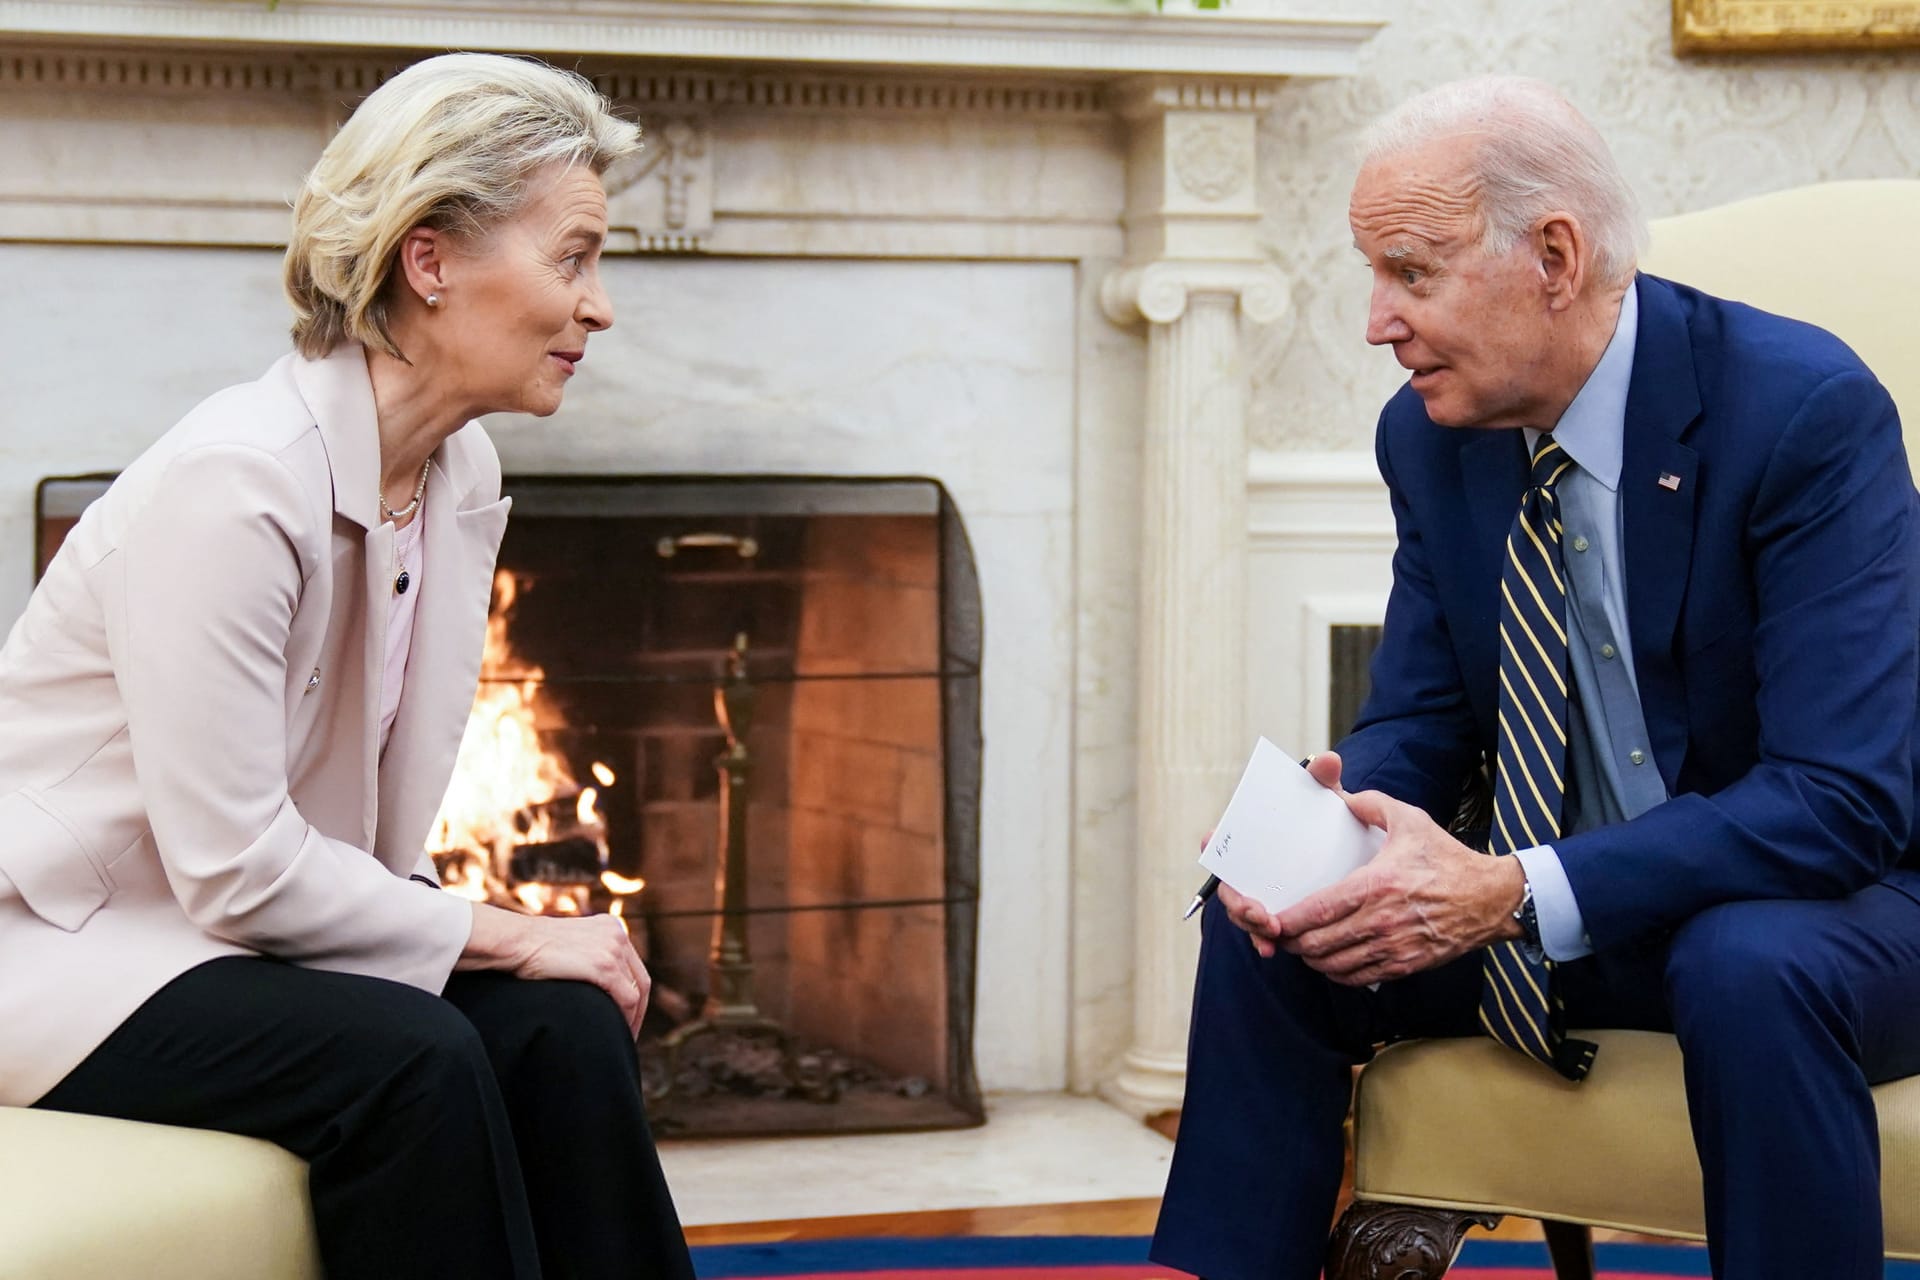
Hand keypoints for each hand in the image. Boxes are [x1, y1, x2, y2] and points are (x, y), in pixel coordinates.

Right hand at [462, 905, 651, 1034]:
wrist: (513, 942)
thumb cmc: (529, 949)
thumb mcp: (567, 946)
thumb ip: (586, 956)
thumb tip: (594, 984)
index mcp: (610, 927)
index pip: (632, 967)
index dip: (634, 995)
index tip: (627, 1017)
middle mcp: (617, 934)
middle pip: (641, 980)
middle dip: (639, 1011)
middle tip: (629, 1034)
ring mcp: (613, 949)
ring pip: (637, 993)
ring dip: (633, 1019)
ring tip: (623, 1039)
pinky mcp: (604, 965)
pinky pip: (627, 999)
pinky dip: (627, 1019)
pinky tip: (618, 1033)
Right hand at [1216, 752, 1346, 958]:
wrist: (1351, 856)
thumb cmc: (1329, 824)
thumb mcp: (1327, 804)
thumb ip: (1322, 782)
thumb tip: (1328, 760)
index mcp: (1254, 837)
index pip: (1223, 837)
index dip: (1213, 840)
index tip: (1211, 841)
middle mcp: (1250, 868)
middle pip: (1229, 884)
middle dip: (1237, 902)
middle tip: (1258, 911)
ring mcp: (1260, 893)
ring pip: (1243, 913)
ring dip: (1251, 926)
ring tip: (1271, 932)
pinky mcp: (1274, 916)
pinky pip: (1261, 933)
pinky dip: (1264, 941)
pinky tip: (1273, 950)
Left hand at [1271, 788, 1524, 986]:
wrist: (1492, 899)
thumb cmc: (1448, 859)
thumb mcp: (1410, 820)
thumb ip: (1371, 805)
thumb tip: (1343, 796)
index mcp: (1377, 885)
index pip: (1320, 910)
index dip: (1289, 921)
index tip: (1273, 921)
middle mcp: (1382, 921)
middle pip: (1320, 944)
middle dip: (1293, 943)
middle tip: (1280, 935)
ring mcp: (1394, 948)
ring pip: (1336, 966)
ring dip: (1312, 959)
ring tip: (1302, 947)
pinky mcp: (1406, 966)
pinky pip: (1360, 978)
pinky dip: (1338, 974)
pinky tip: (1330, 962)